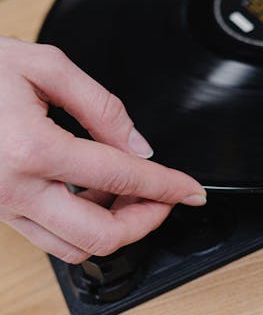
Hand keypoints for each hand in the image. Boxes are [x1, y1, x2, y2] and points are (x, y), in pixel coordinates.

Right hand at [0, 37, 205, 262]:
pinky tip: (94, 198)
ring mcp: (4, 207)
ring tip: (130, 195)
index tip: (191, 189)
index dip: (167, 186)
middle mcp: (15, 189)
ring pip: (76, 249)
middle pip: (101, 236)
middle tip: (166, 199)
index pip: (121, 176)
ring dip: (116, 229)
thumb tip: (138, 146)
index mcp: (31, 148)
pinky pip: (51, 240)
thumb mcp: (41, 66)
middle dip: (147, 222)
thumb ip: (99, 105)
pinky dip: (85, 229)